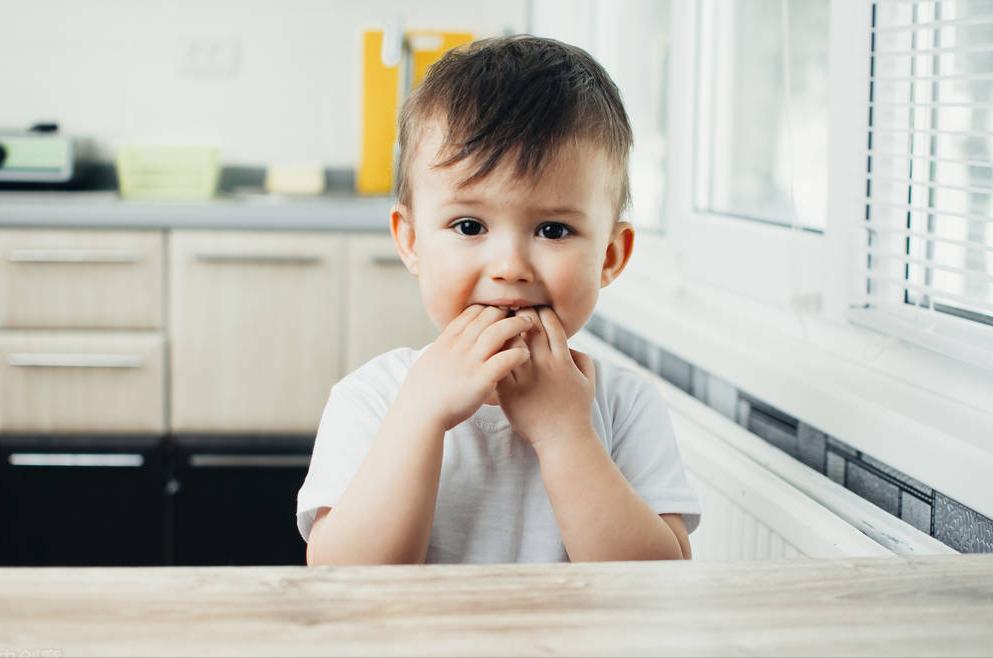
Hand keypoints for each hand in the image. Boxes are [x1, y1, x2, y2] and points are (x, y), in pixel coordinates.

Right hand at [397, 304, 532, 432]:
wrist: (419, 413)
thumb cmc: (423, 391)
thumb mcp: (430, 359)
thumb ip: (444, 347)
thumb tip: (447, 341)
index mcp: (447, 340)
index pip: (472, 312)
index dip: (489, 308)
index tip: (500, 310)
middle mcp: (460, 346)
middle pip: (488, 316)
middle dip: (506, 312)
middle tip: (520, 314)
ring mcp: (471, 361)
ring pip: (499, 332)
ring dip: (517, 325)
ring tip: (529, 325)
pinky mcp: (481, 379)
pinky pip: (505, 359)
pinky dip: (518, 353)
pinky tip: (526, 354)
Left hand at [495, 306, 595, 448]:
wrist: (562, 440)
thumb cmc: (576, 410)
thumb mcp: (589, 381)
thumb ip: (582, 358)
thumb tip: (569, 343)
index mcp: (563, 359)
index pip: (550, 322)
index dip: (541, 312)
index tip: (535, 311)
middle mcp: (544, 365)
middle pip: (529, 326)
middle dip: (521, 314)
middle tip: (514, 311)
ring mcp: (525, 378)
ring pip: (510, 342)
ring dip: (504, 331)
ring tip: (499, 326)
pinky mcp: (509, 391)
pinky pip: (497, 365)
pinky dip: (494, 353)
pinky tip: (492, 349)